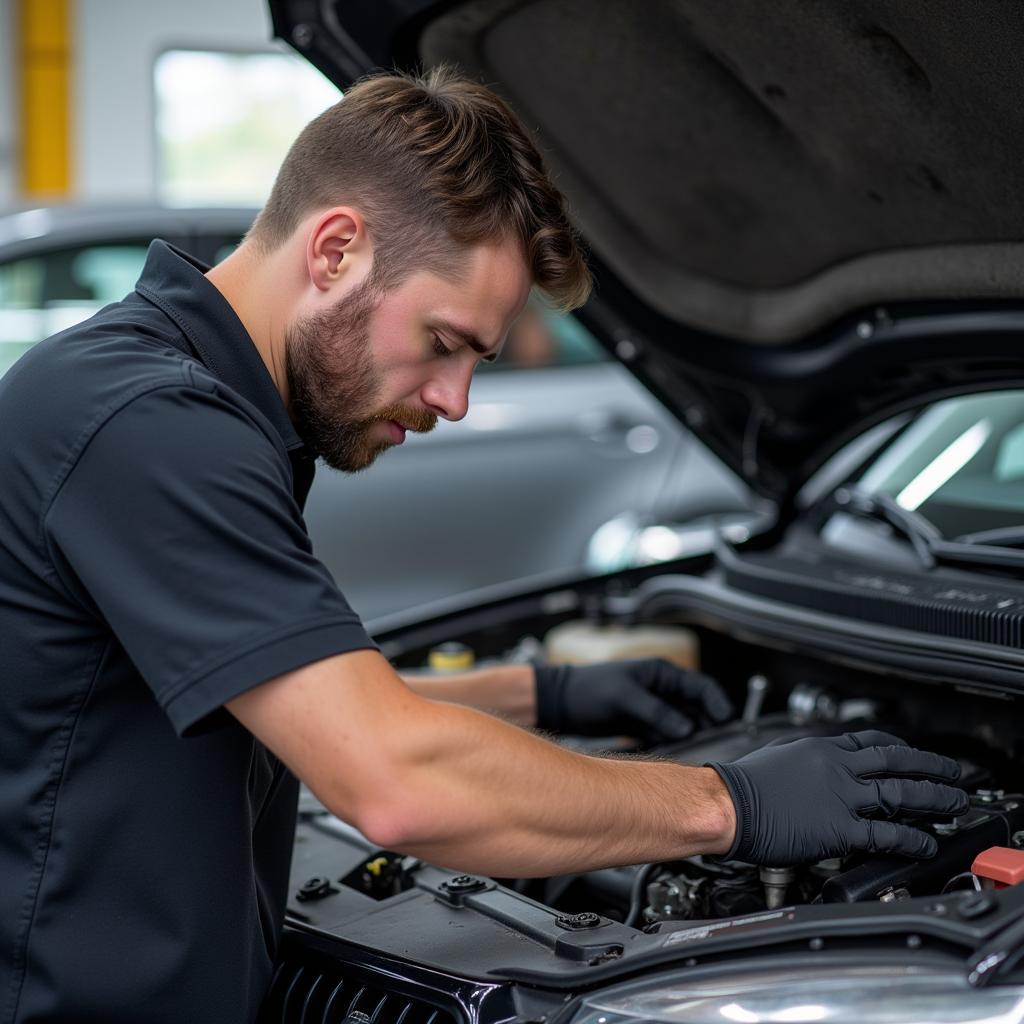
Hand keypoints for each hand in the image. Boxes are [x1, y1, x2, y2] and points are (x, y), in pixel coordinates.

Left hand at [534, 658, 732, 740]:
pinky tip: (673, 755)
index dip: (717, 703)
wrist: (562, 702)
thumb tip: (685, 727)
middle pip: (697, 708)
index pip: (701, 687)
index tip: (726, 721)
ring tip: (695, 751)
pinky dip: (673, 744)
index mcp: (662, 674)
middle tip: (715, 743)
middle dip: (707, 724)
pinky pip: (668, 735)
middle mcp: (662, 690)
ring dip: (691, 737)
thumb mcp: (623, 698)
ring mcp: (655, 708)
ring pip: (684, 724)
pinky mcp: (645, 724)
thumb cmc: (589, 688)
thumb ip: (655, 712)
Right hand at [707, 730, 968, 865]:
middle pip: (897, 762)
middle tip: (952, 773)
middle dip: (930, 767)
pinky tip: (926, 843)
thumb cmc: (742, 784)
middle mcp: (837, 768)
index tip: (913, 752)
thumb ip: (804, 757)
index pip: (871, 741)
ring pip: (900, 794)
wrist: (726, 804)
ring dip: (934, 799)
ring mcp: (841, 797)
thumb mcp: (778, 754)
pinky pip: (886, 833)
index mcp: (821, 749)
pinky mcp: (840, 829)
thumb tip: (813, 762)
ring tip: (954, 805)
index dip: (899, 747)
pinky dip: (912, 838)